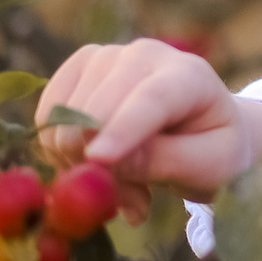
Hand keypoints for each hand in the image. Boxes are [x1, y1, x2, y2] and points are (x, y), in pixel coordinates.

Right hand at [36, 39, 261, 224]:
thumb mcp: (209, 166)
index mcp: (190, 75)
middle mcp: (144, 55)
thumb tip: (109, 160)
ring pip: (67, 119)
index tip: (98, 159)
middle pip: (98, 109)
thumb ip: (165, 161)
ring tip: (128, 186)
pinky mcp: (76, 70)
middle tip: (135, 205)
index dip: (122, 128)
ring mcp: (105, 57)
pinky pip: (47, 120)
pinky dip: (63, 154)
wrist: (203, 127)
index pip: (151, 98)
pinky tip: (101, 166)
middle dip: (102, 166)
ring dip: (85, 166)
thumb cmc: (214, 149)